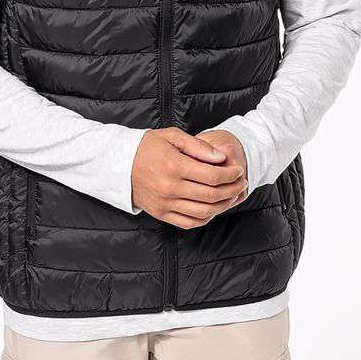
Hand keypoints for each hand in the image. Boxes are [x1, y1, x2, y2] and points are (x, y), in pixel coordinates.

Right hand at [132, 127, 247, 228]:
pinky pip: (189, 222)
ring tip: (232, 196)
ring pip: (203, 212)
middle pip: (211, 195)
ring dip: (223, 206)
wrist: (119, 164)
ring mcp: (165, 204)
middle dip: (232, 190)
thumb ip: (198, 146)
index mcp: (174, 166)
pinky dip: (206, 218)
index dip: (230, 175)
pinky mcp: (161, 214)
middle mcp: (170, 187)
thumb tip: (221, 158)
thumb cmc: (147, 146)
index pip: (212, 175)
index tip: (239, 171)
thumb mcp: (172, 136)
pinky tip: (214, 209)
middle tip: (241, 183)